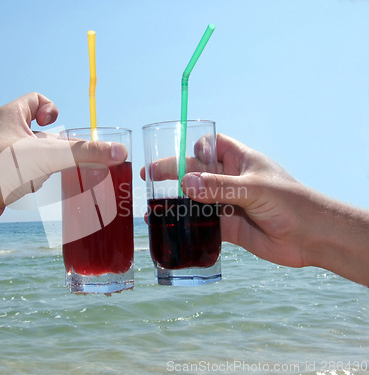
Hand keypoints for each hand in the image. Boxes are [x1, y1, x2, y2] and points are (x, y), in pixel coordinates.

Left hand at [0, 92, 127, 230]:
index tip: (58, 123)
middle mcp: (5, 134)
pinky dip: (35, 181)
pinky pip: (25, 175)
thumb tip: (119, 153)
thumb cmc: (1, 166)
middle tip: (67, 155)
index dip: (51, 108)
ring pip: (35, 156)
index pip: (35, 100)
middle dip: (56, 145)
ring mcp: (2, 157)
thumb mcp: (50, 155)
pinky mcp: (0, 179)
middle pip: (40, 132)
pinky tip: (34, 189)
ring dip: (47, 165)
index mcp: (12, 116)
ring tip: (47, 173)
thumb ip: (86, 153)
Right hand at [141, 133, 368, 285]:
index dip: (194, 145)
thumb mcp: (254, 188)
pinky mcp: (228, 226)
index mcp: (240, 160)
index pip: (213, 144)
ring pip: (196, 198)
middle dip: (173, 173)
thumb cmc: (291, 202)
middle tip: (149, 177)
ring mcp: (228, 203)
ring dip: (177, 201)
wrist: (312, 238)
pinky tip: (170, 228)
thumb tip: (184, 184)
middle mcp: (231, 179)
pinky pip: (202, 223)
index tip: (174, 151)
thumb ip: (220, 187)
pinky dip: (187, 225)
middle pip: (196, 171)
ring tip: (152, 206)